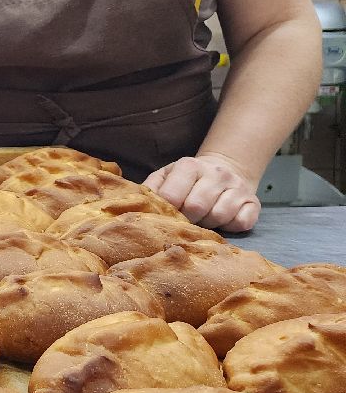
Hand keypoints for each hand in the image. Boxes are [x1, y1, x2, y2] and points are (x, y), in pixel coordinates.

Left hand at [143, 153, 260, 233]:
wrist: (223, 169)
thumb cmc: (186, 180)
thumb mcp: (165, 177)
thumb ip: (151, 189)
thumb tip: (138, 205)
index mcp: (189, 165)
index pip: (172, 196)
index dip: (168, 210)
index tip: (170, 212)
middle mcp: (216, 173)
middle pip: (196, 207)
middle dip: (188, 218)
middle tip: (188, 217)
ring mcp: (237, 187)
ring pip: (218, 216)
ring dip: (208, 223)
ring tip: (204, 216)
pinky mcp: (254, 203)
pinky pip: (241, 223)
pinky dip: (230, 227)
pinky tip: (223, 219)